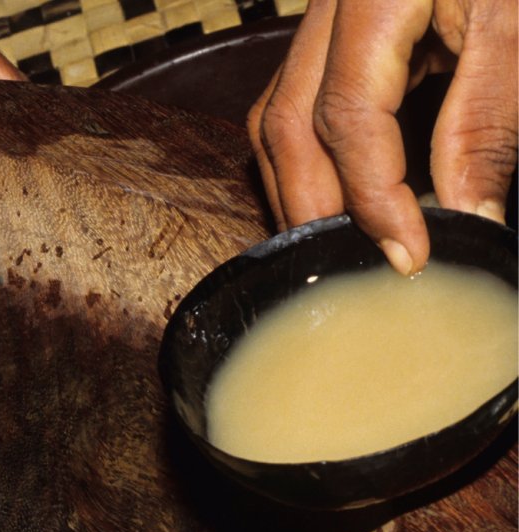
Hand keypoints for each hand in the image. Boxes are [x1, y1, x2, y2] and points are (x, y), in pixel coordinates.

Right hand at [248, 0, 516, 273]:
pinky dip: (307, 157)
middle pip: (289, 125)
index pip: (348, 116)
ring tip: (342, 241)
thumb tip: (470, 220)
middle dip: (319, 209)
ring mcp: (323, 12)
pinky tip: (338, 194)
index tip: (409, 254)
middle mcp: (331, 2)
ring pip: (276, 118)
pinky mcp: (332, 26)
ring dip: (300, 190)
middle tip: (359, 265)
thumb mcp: (518, 29)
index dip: (373, 197)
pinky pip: (292, 101)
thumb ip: (487, 124)